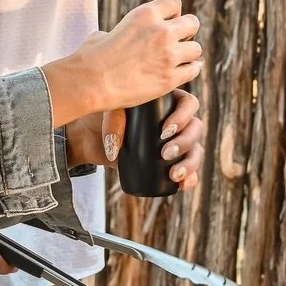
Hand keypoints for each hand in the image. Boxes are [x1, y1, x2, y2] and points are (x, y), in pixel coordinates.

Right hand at [43, 0, 201, 125]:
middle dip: (186, 32)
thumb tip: (113, 37)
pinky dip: (189, 71)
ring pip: (196, 48)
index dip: (173, 14)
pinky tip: (181, 73)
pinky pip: (193, 70)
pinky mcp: (170, 78)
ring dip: (188, 54)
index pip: (174, 3)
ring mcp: (168, 55)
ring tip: (177, 61)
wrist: (90, 83)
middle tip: (175, 43)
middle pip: (192, 23)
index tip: (168, 24)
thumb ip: (119, 32)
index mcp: (145, 14)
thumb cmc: (90, 59)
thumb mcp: (105, 33)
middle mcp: (161, 31)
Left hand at [68, 91, 206, 191]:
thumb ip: (113, 118)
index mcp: (167, 101)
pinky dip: (189, 178)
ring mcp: (175, 142)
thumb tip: (117, 147)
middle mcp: (176, 121)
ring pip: (195, 151)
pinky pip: (188, 171)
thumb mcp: (107, 109)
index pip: (189, 103)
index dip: (184, 116)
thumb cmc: (100, 115)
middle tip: (164, 153)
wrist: (89, 136)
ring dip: (190, 163)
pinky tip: (182, 185)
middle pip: (196, 128)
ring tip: (173, 174)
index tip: (165, 131)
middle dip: (185, 142)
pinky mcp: (169, 163)